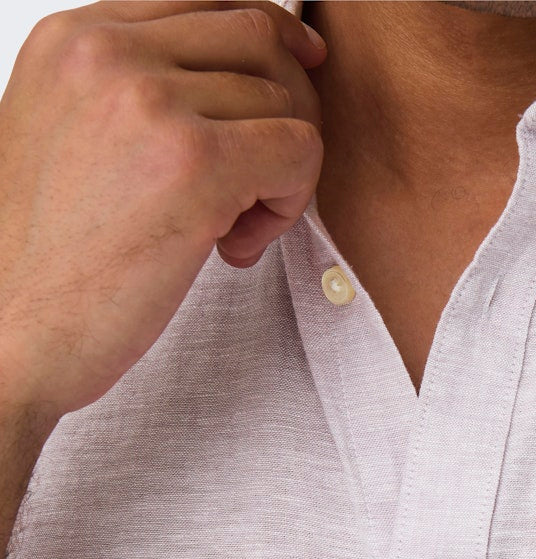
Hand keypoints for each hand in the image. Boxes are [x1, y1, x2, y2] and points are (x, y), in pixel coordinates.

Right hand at [0, 0, 326, 416]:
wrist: (11, 338)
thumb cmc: (47, 262)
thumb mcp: (71, 141)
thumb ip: (136, 96)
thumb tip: (235, 76)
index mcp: (74, 40)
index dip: (269, 36)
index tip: (300, 74)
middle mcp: (108, 52)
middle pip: (259, 36)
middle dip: (286, 111)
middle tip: (259, 185)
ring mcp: (150, 102)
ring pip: (285, 103)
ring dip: (280, 174)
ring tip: (230, 231)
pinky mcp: (194, 163)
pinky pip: (300, 151)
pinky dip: (290, 202)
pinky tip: (235, 246)